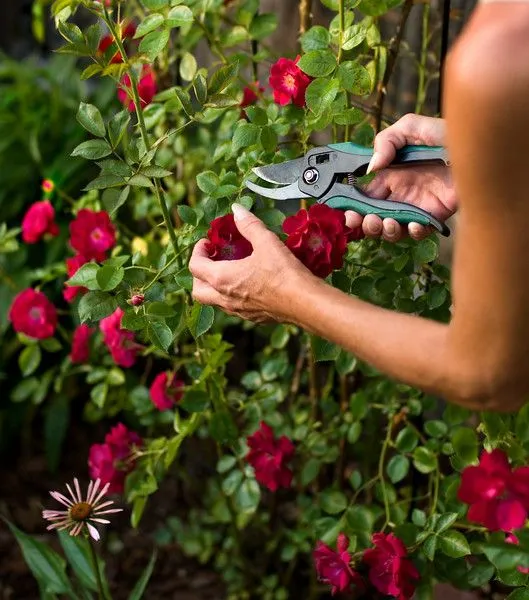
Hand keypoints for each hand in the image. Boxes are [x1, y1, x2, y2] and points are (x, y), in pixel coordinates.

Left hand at [189, 204, 309, 322]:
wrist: (304, 303)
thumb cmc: (283, 273)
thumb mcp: (266, 242)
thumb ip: (249, 225)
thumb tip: (236, 210)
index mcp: (222, 278)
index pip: (195, 266)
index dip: (198, 251)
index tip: (208, 242)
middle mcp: (224, 298)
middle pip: (198, 290)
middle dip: (200, 274)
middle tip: (213, 259)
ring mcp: (238, 311)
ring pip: (214, 301)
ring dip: (215, 286)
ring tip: (230, 271)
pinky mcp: (252, 318)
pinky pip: (233, 308)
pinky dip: (232, 296)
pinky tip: (248, 285)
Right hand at [346, 113, 457, 241]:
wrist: (482, 150)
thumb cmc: (447, 135)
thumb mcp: (412, 127)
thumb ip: (387, 141)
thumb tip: (371, 167)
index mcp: (388, 174)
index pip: (363, 195)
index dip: (352, 205)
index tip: (347, 211)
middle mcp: (399, 193)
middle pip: (372, 217)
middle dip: (365, 224)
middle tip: (366, 221)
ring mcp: (415, 207)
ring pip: (391, 229)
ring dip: (385, 231)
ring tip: (389, 223)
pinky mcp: (433, 218)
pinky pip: (417, 232)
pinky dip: (413, 232)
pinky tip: (415, 224)